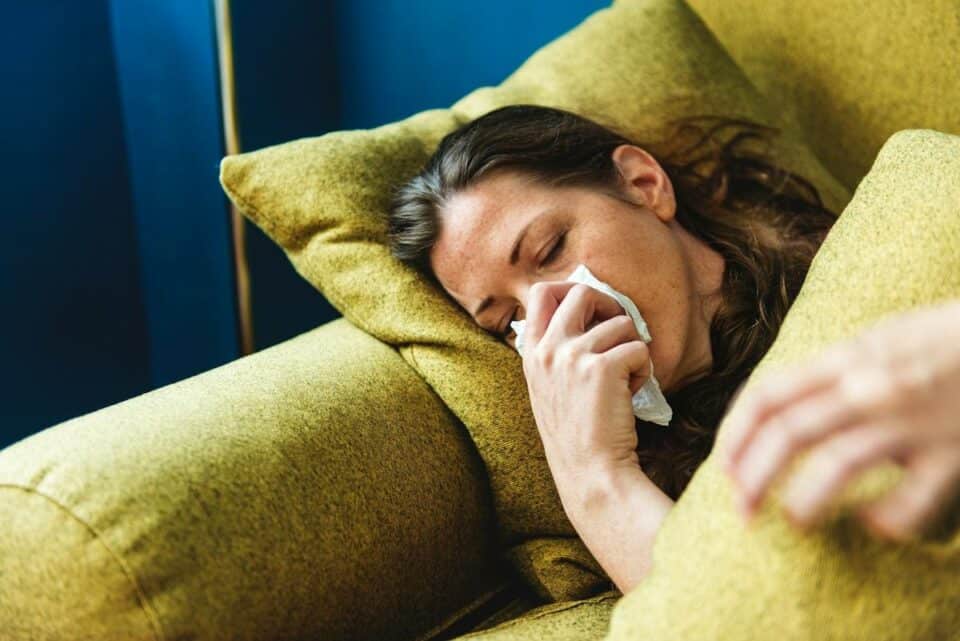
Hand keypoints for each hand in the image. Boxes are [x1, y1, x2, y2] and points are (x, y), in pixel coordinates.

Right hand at [519, 280, 652, 490]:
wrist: (590, 473)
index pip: (541, 293)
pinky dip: (643, 369)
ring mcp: (572, 356)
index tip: (591, 313)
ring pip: (620, 322)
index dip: (571, 291)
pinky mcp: (602, 368)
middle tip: (620, 333)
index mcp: (532, 353)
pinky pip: (638, 348)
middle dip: (609, 306)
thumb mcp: (548, 388)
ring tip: (625, 380)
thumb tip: (585, 316)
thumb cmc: (576, 435)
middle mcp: (548, 350)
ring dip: (632, 348)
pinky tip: (632, 393)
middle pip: (581, 291)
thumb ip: (556, 352)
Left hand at [722, 299, 959, 541]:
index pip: (768, 396)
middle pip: (789, 435)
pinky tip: (874, 522)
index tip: (725, 467)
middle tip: (741, 511)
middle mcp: (871, 387)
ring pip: (836, 466)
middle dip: (753, 478)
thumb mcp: (880, 337)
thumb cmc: (946, 338)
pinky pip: (911, 500)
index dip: (735, 436)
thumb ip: (832, 368)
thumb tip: (779, 406)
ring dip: (804, 502)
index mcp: (847, 357)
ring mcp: (912, 421)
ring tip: (795, 520)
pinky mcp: (954, 454)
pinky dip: (886, 518)